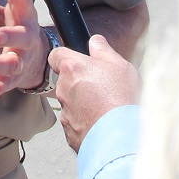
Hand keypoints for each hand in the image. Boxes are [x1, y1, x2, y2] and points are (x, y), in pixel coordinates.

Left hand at [52, 34, 140, 150]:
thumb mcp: (120, 66)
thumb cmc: (122, 98)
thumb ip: (104, 51)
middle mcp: (63, 89)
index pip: (56, 55)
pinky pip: (76, 124)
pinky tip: (104, 125)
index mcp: (72, 68)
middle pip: (66, 81)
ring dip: (83, 104)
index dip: (67, 58)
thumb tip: (95, 41)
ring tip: (107, 109)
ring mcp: (65, 112)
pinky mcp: (69, 134)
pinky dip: (86, 123)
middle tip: (102, 89)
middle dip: (80, 83)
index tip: (79, 63)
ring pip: (71, 103)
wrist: (122, 137)